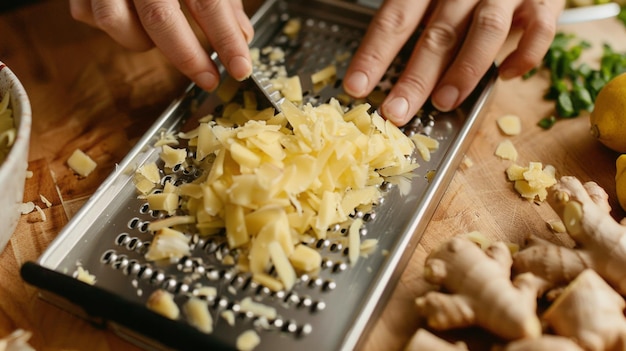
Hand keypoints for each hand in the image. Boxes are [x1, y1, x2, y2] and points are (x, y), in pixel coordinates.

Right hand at [69, 0, 254, 91]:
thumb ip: (223, 0)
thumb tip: (242, 36)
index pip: (207, 2)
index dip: (226, 39)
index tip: (240, 68)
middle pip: (160, 18)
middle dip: (188, 57)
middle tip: (209, 79)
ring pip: (115, 22)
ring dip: (142, 41)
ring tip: (160, 36)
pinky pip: (89, 15)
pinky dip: (116, 26)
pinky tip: (130, 18)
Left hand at [343, 0, 565, 125]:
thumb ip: (414, 20)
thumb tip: (381, 69)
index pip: (395, 18)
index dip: (375, 54)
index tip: (357, 86)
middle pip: (437, 32)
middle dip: (415, 77)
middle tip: (396, 112)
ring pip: (486, 29)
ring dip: (464, 70)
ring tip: (443, 102)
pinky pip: (539, 30)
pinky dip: (524, 55)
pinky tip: (507, 76)